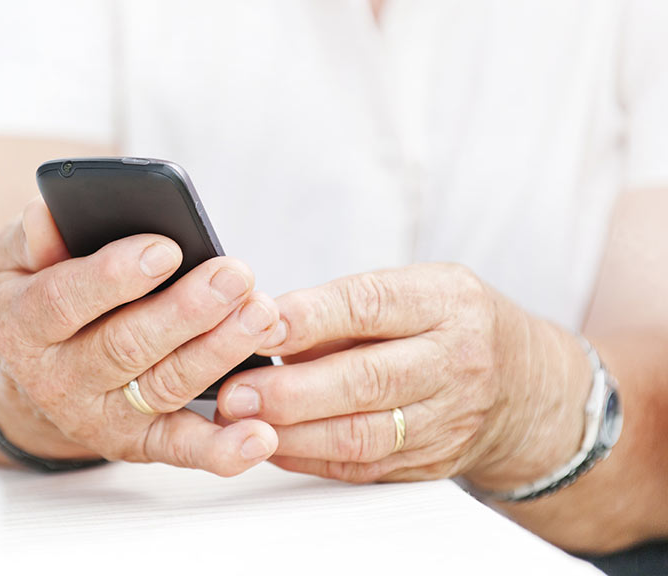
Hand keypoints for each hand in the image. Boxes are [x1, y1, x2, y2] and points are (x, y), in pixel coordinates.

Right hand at [0, 198, 282, 475]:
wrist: (33, 380)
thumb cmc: (39, 300)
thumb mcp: (16, 264)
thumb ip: (31, 240)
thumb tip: (45, 214)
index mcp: (20, 325)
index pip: (63, 301)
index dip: (114, 276)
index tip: (166, 248)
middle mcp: (57, 380)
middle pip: (125, 345)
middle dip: (186, 310)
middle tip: (234, 276)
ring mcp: (102, 417)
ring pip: (165, 385)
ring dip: (218, 353)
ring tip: (260, 315)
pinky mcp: (141, 443)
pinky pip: (183, 448)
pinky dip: (223, 449)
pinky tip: (260, 435)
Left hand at [215, 263, 591, 488]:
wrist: (523, 384)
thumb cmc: (448, 323)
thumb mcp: (412, 290)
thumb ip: (342, 308)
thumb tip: (262, 325)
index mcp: (445, 301)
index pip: (371, 306)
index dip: (311, 318)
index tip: (259, 324)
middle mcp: (453, 361)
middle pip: (366, 380)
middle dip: (292, 390)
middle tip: (237, 392)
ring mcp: (447, 419)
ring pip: (362, 435)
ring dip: (293, 433)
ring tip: (243, 422)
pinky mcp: (431, 462)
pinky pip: (361, 467)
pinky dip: (309, 457)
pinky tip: (272, 444)